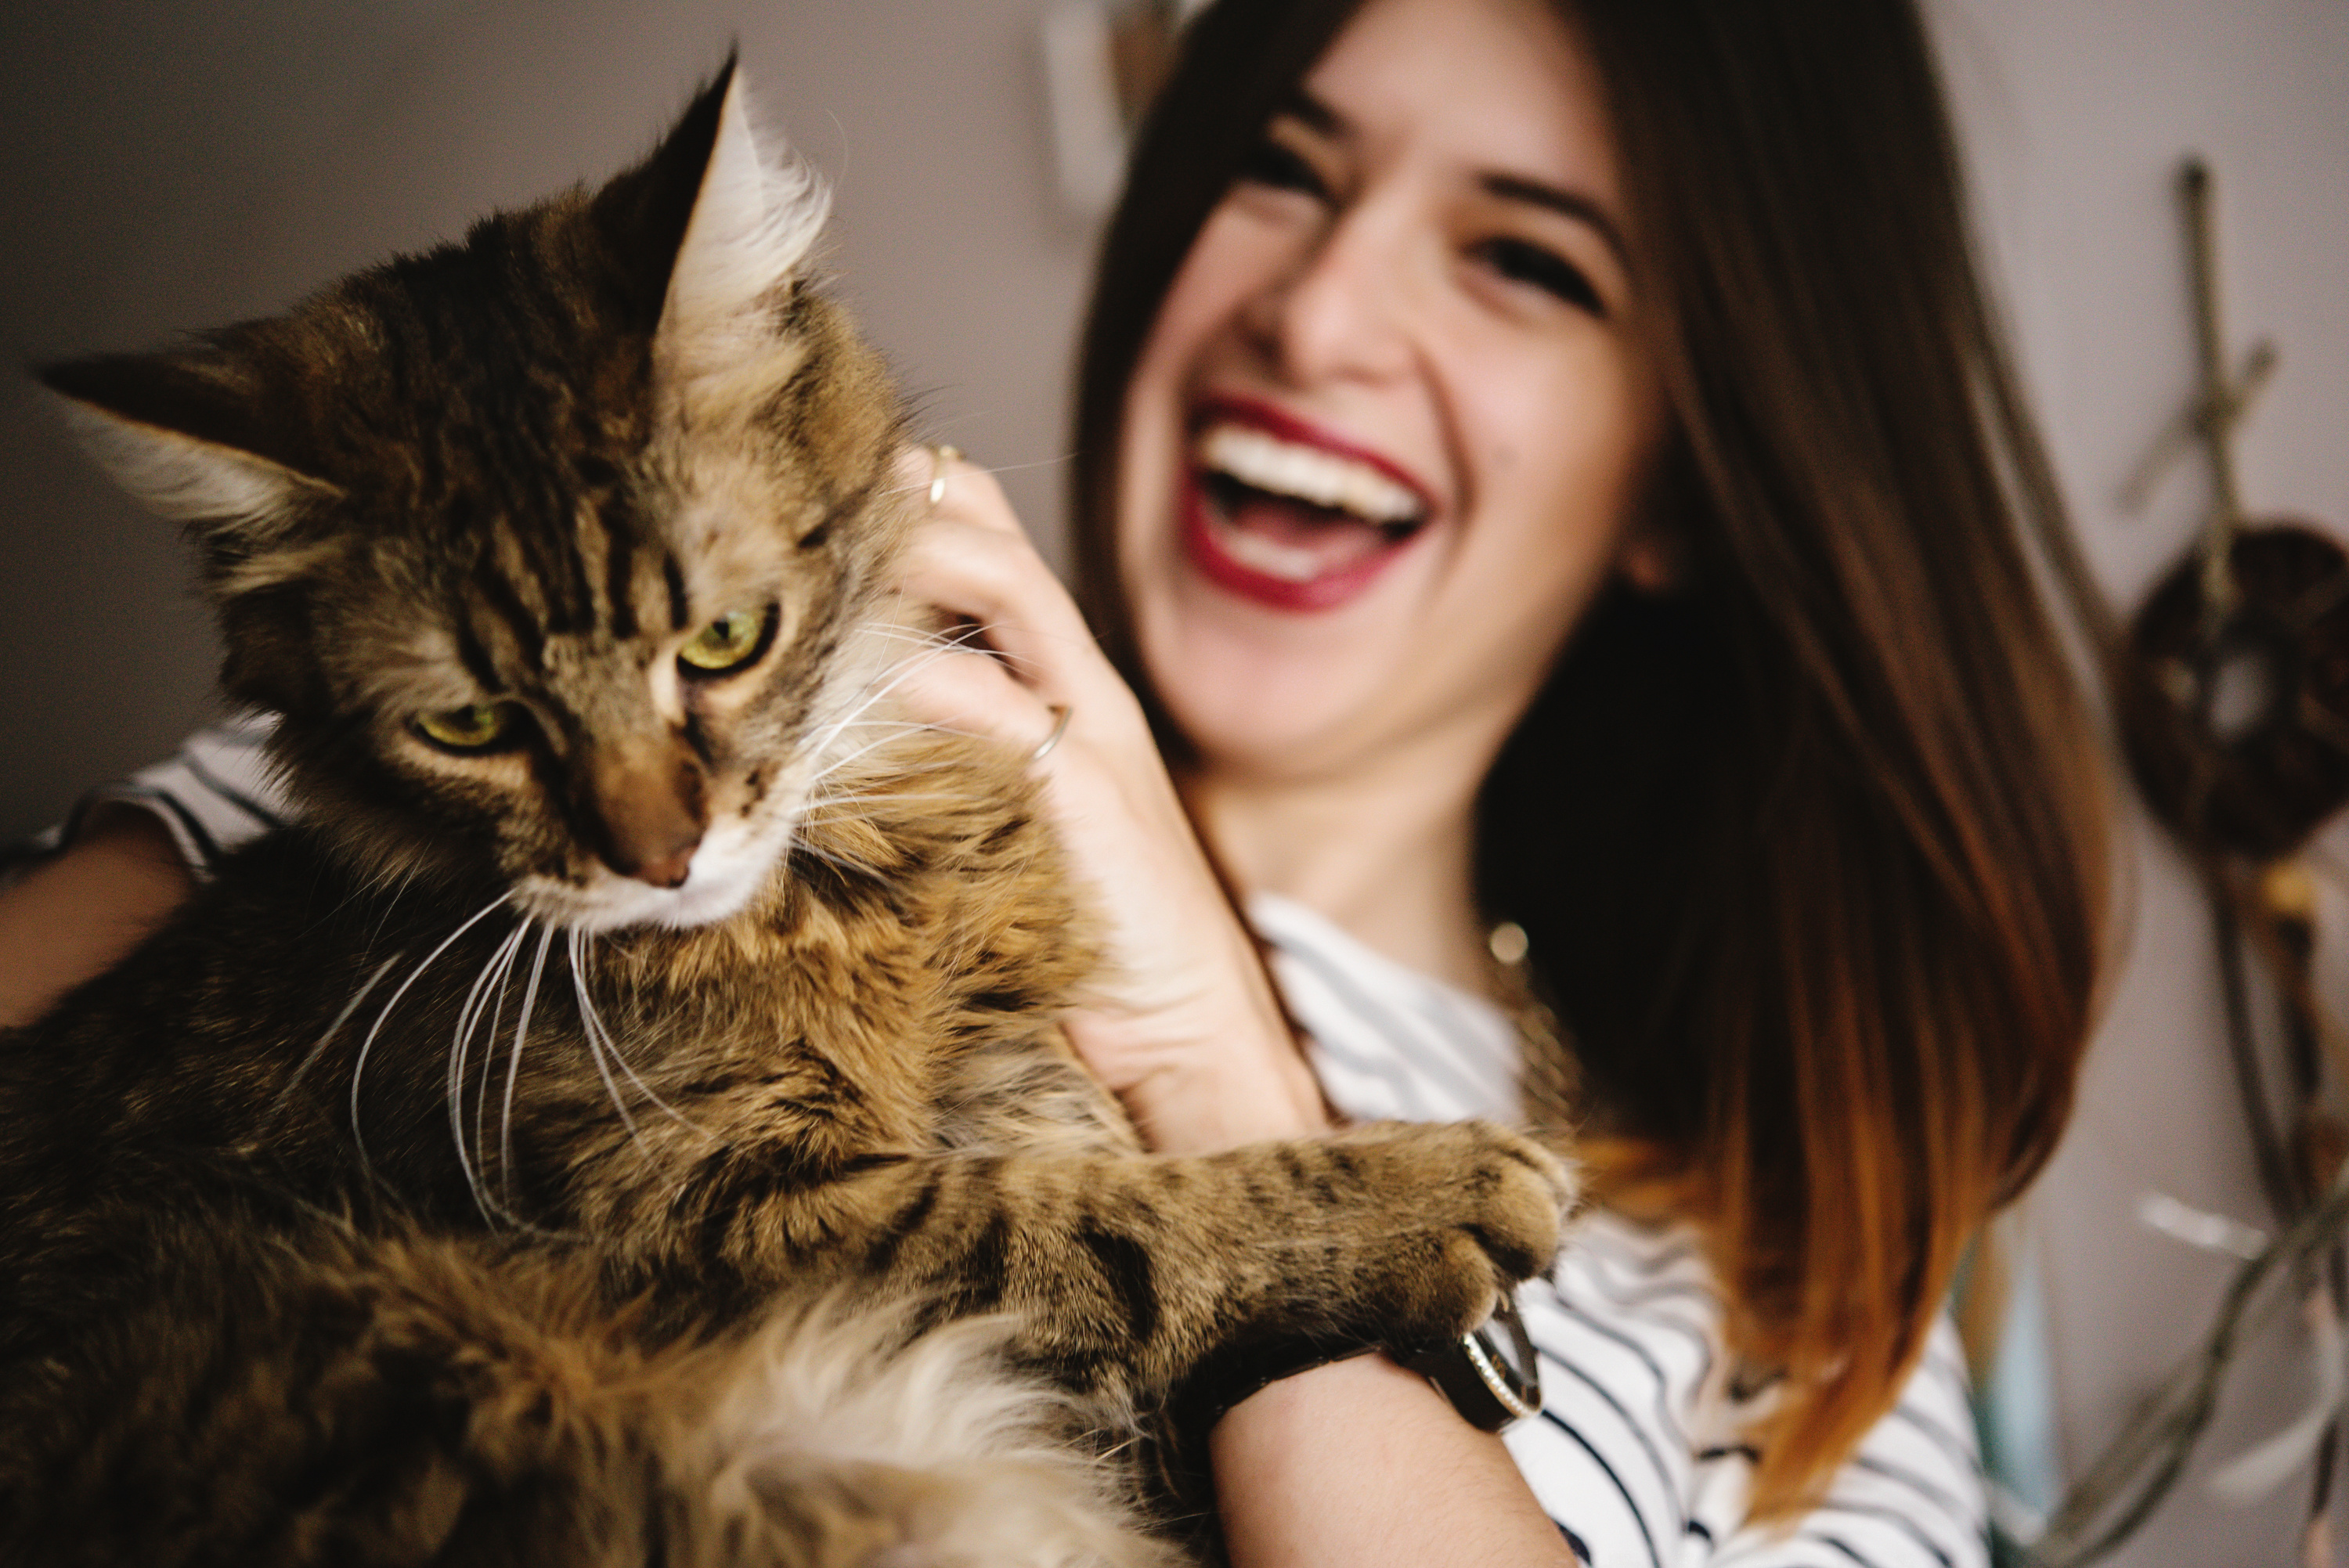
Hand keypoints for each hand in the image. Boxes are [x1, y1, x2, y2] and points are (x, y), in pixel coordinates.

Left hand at [884, 446, 1328, 1152]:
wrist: (1190, 1030)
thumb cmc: (1092, 938)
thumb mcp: (1024, 828)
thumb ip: (962, 766)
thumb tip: (850, 737)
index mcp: (1068, 688)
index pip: (996, 547)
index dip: (915, 503)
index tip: (826, 492)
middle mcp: (1082, 689)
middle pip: (991, 542)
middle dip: (899, 506)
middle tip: (803, 504)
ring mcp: (1089, 732)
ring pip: (998, 590)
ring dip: (903, 562)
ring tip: (815, 566)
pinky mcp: (1081, 792)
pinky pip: (988, 702)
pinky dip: (914, 678)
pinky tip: (848, 684)